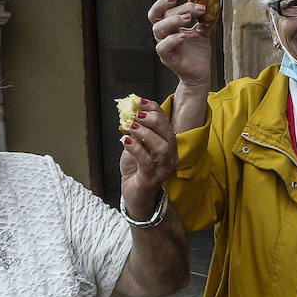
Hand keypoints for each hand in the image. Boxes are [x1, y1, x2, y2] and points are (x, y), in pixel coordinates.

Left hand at [119, 98, 178, 217]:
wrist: (135, 194)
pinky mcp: (152, 178)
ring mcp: (163, 168)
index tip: (141, 102)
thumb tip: (129, 112)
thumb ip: (135, 131)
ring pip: (160, 147)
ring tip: (132, 127)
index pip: (166, 123)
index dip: (155, 110)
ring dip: (145, 134)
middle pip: (167, 133)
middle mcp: (170, 156)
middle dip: (153, 120)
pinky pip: (146, 161)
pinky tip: (126, 141)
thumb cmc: (136, 169)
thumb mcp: (136, 145)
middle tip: (138, 114)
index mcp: (168, 145)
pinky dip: (136, 148)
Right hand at [150, 0, 213, 90]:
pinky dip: (172, 40)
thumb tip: (214, 4)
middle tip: (191, 8)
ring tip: (188, 18)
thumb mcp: (203, 32)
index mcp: (170, 26)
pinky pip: (163, 47)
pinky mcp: (168, 58)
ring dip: (172, 20)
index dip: (165, 2)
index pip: (161, 10)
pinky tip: (183, 36)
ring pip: (158, 29)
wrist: (201, 72)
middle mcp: (164, 34)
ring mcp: (165, 46)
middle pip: (159, 16)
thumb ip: (206, 19)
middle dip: (173, 8)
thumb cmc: (198, 52)